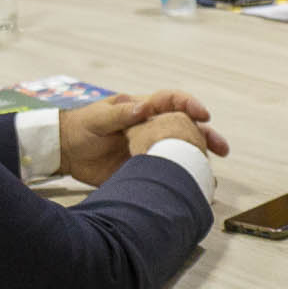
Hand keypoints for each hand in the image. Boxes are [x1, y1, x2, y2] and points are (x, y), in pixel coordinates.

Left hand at [57, 89, 228, 186]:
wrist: (66, 152)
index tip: (203, 114)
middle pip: (185, 127)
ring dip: (197, 159)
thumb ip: (121, 113)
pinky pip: (167, 172)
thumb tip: (145, 107)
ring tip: (212, 173)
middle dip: (206, 135)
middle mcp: (151, 127)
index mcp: (143, 109)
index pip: (172, 102)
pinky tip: (193, 187)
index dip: (190, 105)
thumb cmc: (82, 126)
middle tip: (222, 148)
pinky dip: (181, 178)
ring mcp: (150, 148)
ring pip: (180, 150)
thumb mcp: (99, 118)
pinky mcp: (144, 168)